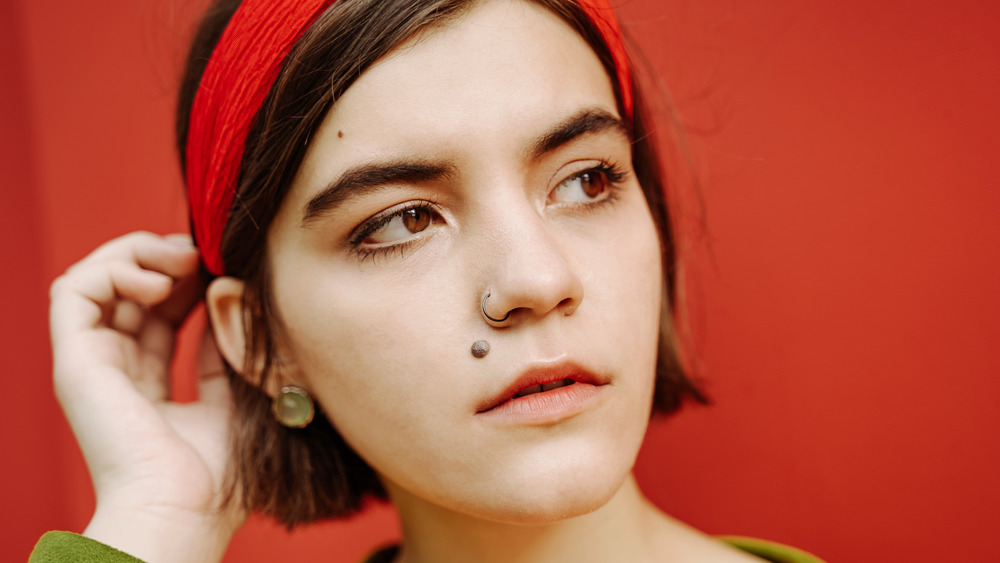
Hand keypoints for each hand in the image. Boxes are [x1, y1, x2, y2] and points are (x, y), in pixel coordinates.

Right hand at [49, 232, 244, 562]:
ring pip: (94, 278)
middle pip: (126, 290)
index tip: (222, 268)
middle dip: (165, 258)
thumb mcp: (233, 396)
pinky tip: (161, 283)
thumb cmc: (217, 472)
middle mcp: (113, 370)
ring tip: (182, 263)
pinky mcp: (76, 361)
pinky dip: (115, 269)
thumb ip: (223, 350)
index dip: (188, 279)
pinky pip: (74, 290)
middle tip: (202, 254)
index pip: (158, 312)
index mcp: (147, 383)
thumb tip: (225, 299)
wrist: (186, 510)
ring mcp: (92, 364)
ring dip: (138, 254)